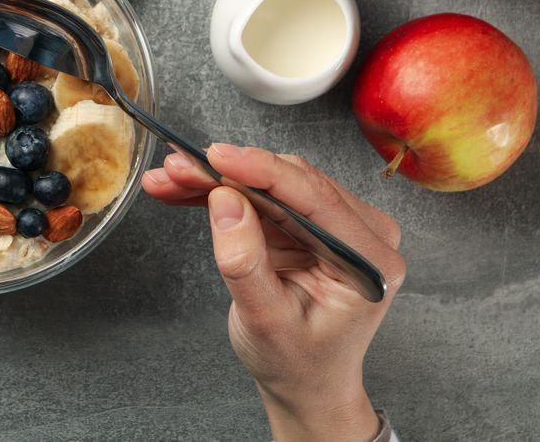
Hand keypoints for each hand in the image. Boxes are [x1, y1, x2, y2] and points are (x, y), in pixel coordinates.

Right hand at [143, 145, 404, 441]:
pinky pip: (262, 197)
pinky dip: (221, 193)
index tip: (216, 157)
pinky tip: (184, 190)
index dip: (262, 171)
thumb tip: (224, 202)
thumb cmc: (296, 363)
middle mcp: (362, 234)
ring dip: (217, 179)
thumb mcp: (266, 320)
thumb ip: (245, 262)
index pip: (315, 197)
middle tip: (177, 169)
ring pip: (270, 183)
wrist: (304, 383)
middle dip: (228, 173)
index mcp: (370, 261)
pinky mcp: (308, 224)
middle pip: (289, 183)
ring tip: (169, 178)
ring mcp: (336, 226)